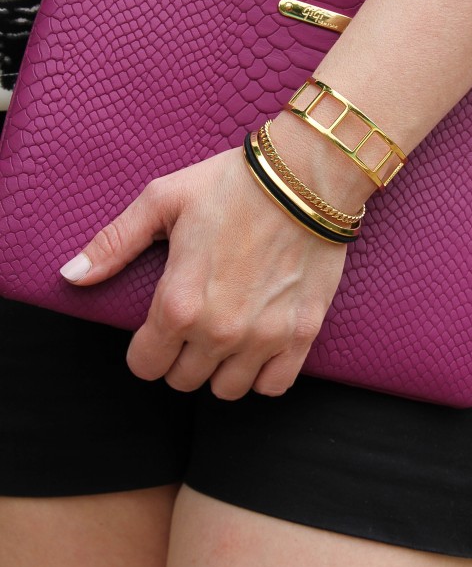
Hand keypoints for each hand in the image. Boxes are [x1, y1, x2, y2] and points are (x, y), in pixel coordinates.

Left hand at [58, 145, 347, 398]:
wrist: (305, 176)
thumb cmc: (231, 184)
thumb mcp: (162, 201)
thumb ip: (114, 244)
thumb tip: (70, 277)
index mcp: (179, 303)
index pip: (145, 365)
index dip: (145, 348)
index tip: (157, 328)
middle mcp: (219, 331)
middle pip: (183, 379)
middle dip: (180, 356)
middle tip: (192, 324)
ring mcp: (263, 336)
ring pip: (227, 389)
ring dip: (219, 369)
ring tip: (223, 337)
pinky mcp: (301, 333)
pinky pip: (274, 385)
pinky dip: (262, 375)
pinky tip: (257, 348)